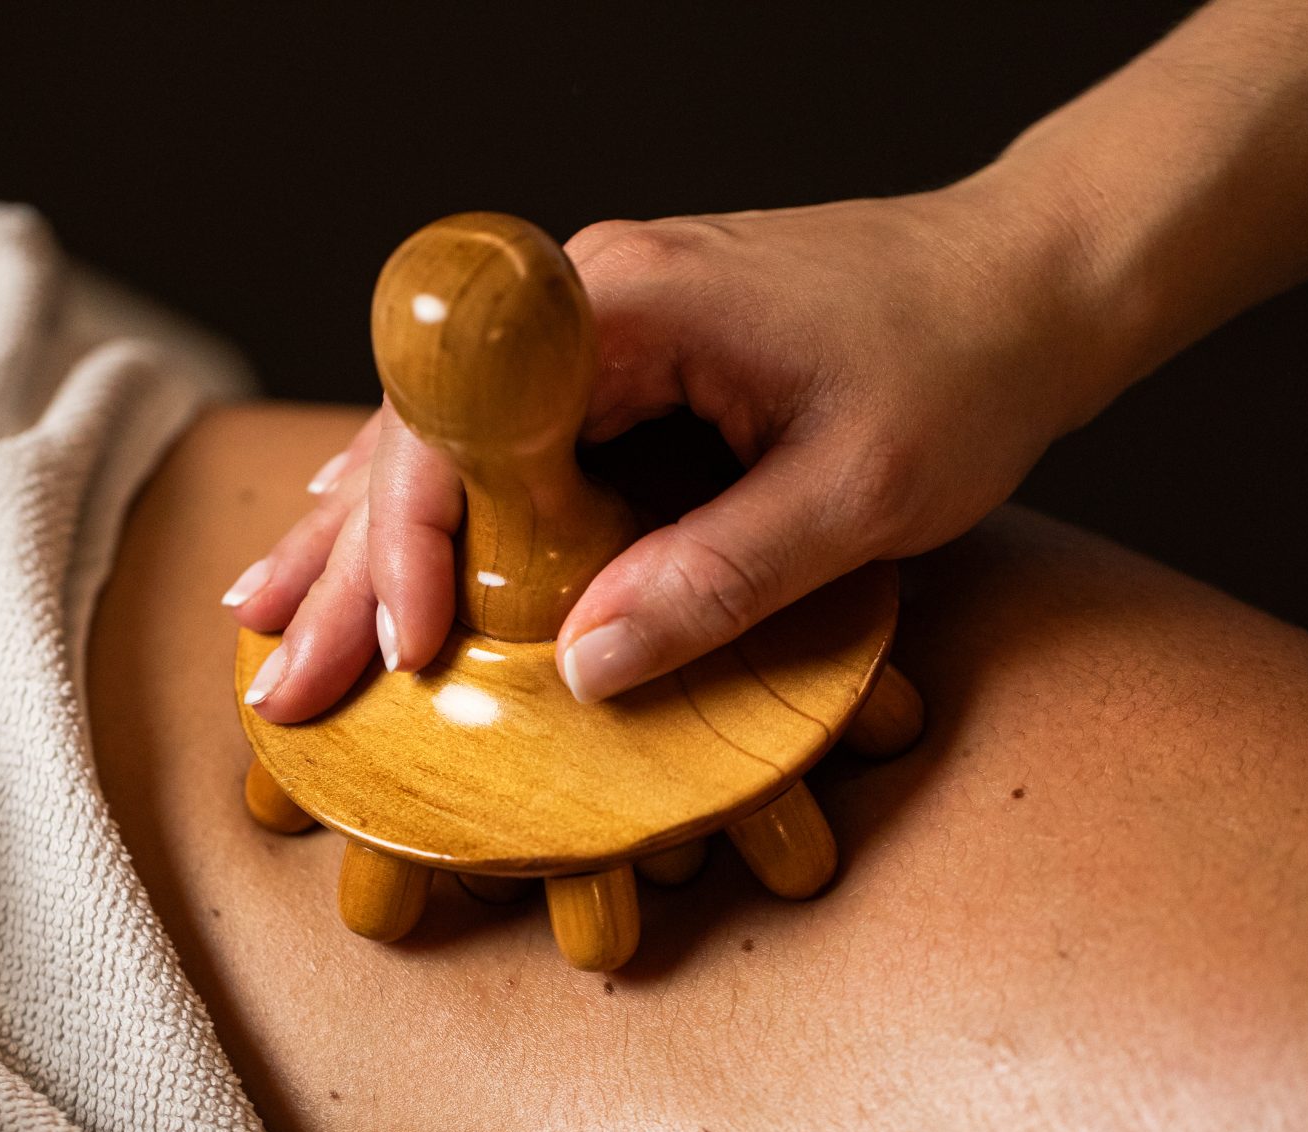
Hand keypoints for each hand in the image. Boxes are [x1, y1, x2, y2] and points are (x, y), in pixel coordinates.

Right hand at [225, 184, 1119, 722]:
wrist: (1038, 275)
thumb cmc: (967, 363)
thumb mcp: (857, 492)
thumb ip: (720, 577)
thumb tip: (585, 670)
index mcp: (630, 304)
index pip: (462, 418)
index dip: (412, 538)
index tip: (404, 644)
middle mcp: (592, 299)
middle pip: (422, 430)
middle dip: (344, 563)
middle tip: (278, 679)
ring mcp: (601, 324)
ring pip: (442, 433)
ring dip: (358, 535)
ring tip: (268, 616)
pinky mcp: (627, 357)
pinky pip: (497, 434)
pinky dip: (425, 503)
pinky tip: (360, 542)